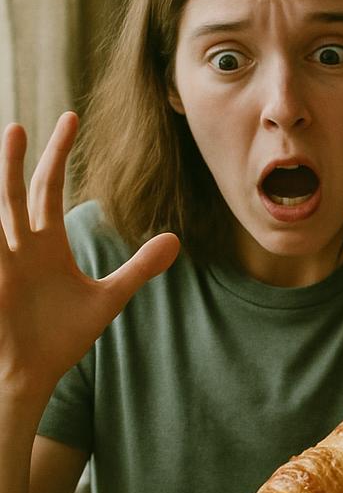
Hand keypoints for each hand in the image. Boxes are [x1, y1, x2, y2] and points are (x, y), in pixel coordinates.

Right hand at [0, 113, 179, 404]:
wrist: (34, 373)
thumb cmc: (62, 336)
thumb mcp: (109, 297)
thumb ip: (140, 267)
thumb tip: (176, 240)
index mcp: (46, 244)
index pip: (49, 187)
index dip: (58, 153)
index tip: (70, 118)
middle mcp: (19, 245)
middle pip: (18, 192)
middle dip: (20, 160)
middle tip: (21, 124)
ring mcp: (3, 263)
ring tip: (6, 141)